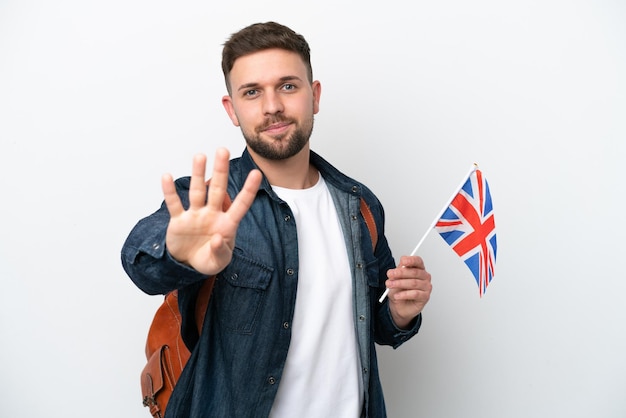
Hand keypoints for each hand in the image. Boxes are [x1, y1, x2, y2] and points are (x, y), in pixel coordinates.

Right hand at [161, 148, 261, 274]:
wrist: (188, 265)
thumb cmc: (208, 259)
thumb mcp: (218, 262)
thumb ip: (220, 251)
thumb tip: (219, 238)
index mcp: (226, 224)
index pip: (240, 204)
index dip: (248, 190)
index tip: (256, 173)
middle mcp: (212, 214)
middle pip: (217, 189)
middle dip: (220, 171)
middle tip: (223, 150)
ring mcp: (195, 216)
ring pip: (197, 191)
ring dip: (198, 174)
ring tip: (200, 156)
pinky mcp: (178, 220)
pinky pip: (174, 204)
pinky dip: (170, 191)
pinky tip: (167, 177)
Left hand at [385, 255, 431, 328]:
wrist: (399, 306)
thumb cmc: (399, 290)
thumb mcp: (395, 279)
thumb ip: (397, 272)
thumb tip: (396, 269)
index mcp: (418, 268)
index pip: (417, 261)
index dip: (411, 260)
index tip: (402, 261)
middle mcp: (424, 276)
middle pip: (414, 272)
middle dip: (400, 273)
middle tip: (390, 274)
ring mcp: (426, 286)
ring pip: (413, 283)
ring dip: (400, 283)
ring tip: (390, 285)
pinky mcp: (425, 296)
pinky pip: (415, 294)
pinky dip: (404, 294)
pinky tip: (397, 295)